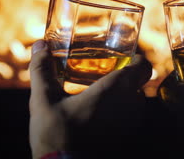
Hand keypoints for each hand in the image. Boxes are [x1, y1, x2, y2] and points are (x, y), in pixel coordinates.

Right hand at [29, 40, 151, 157]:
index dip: (137, 59)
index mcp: (115, 89)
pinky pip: (130, 119)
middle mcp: (130, 105)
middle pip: (138, 83)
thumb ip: (41, 70)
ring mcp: (131, 125)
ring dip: (122, 96)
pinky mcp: (127, 140)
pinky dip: (120, 113)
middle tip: (104, 74)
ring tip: (99, 94)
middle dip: (125, 77)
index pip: (144, 66)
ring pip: (135, 102)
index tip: (123, 57)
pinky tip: (98, 116)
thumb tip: (40, 45)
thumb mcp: (43, 101)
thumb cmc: (57, 136)